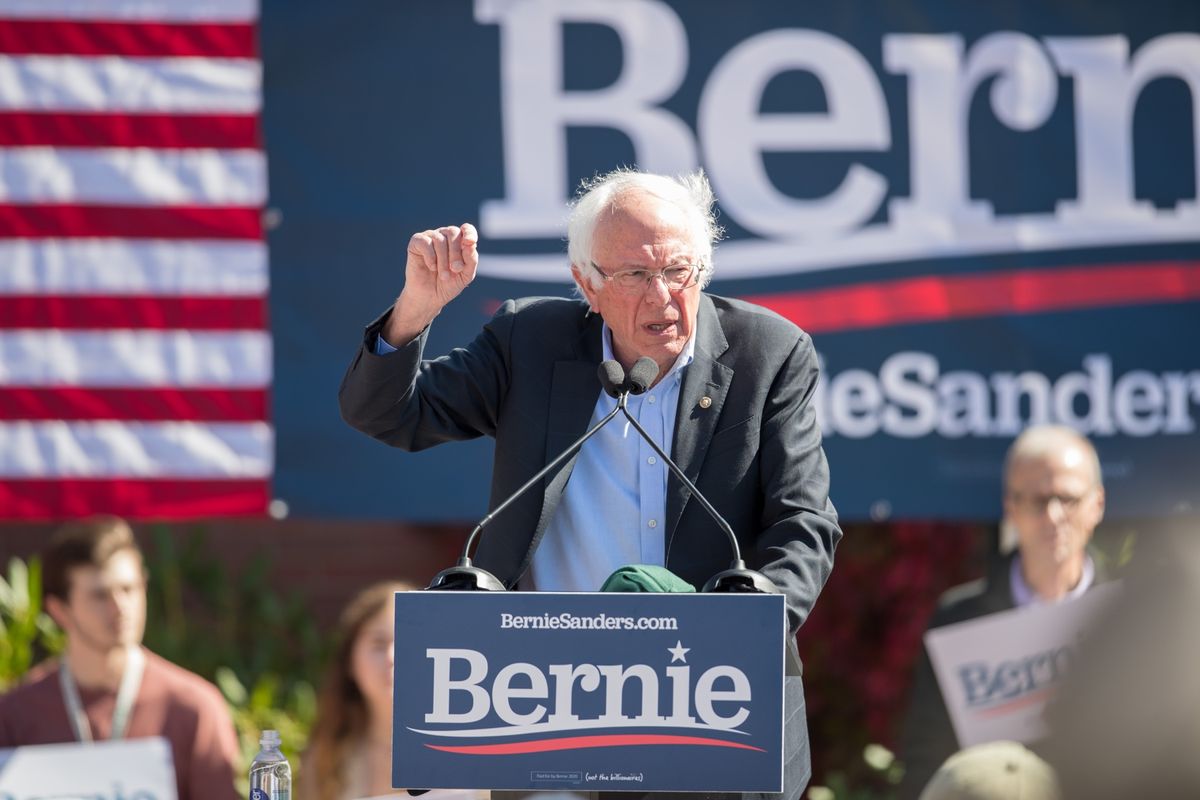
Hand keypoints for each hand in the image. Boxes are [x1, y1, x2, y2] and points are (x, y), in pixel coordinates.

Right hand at [383, 223, 478, 346]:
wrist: (429, 298)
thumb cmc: (448, 285)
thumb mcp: (465, 275)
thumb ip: (471, 260)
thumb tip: (471, 244)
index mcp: (459, 242)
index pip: (467, 229)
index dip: (470, 233)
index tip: (470, 242)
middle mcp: (444, 236)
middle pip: (453, 233)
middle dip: (456, 253)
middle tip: (456, 269)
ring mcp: (430, 237)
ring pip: (439, 239)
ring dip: (444, 260)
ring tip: (444, 276)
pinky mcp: (416, 242)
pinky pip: (425, 243)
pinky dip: (431, 257)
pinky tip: (432, 267)